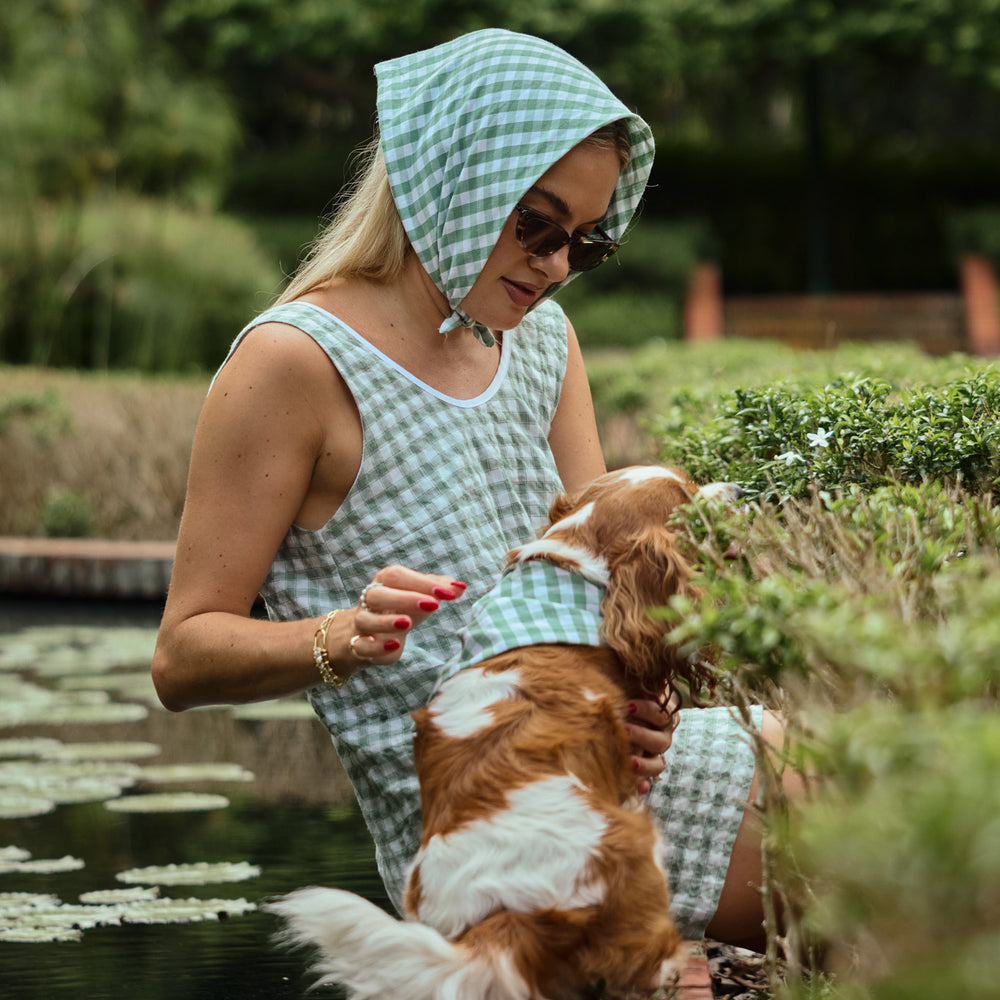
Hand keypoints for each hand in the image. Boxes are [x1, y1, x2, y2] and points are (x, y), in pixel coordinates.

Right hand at [347, 564, 465, 664]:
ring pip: (366, 619)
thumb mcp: (419, 597)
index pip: (397, 576)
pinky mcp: (359, 646)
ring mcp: (362, 623)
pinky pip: (360, 646)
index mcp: (384, 582)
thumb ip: (439, 589)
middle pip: (378, 594)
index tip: (449, 593)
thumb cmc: (398, 609)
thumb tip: (460, 586)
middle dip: (405, 598)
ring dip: (386, 621)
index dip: (422, 582)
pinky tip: (395, 645)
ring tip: (407, 623)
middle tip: (434, 605)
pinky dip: (376, 646)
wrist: (365, 633)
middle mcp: (370, 600)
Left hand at [624, 686, 680, 794]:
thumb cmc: (627, 697)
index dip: (648, 710)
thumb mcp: (634, 687)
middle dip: (642, 735)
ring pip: (658, 764)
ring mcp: (654, 756)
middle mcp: (662, 737)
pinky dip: (643, 785)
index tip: (629, 706)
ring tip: (629, 763)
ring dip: (645, 764)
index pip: (661, 714)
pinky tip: (638, 789)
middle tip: (622, 729)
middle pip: (660, 741)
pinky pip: (648, 781)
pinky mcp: (644, 771)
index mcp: (662, 717)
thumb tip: (659, 680)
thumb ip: (646, 682)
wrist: (619, 715)